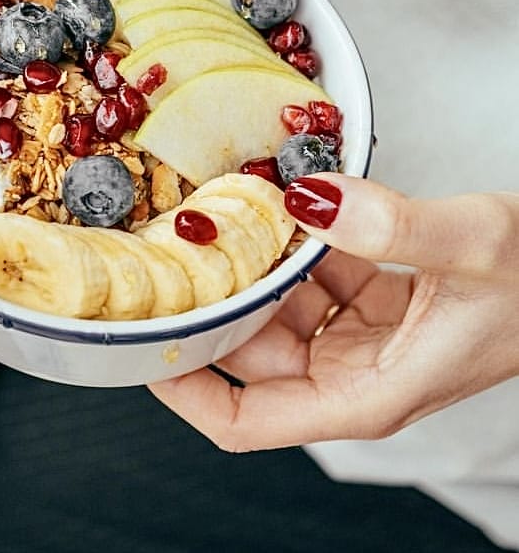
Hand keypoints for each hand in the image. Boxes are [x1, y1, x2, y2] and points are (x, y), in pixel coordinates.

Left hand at [149, 175, 518, 449]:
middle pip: (247, 353)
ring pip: (272, 306)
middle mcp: (352, 373)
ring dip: (247, 262)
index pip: (247, 420)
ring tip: (209, 210)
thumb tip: (312, 199)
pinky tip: (275, 200)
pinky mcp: (369, 301)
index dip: (186, 390)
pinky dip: (290, 241)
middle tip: (165, 245)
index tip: (145, 341)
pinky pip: (308, 274)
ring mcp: (357, 337)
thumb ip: (395, 225)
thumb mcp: (474, 245)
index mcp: (366, 394)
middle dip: (208, 301)